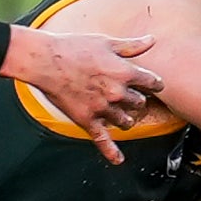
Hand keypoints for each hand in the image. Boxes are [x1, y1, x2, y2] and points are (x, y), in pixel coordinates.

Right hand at [1, 28, 162, 165]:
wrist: (45, 61)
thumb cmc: (74, 48)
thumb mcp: (107, 42)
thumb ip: (132, 46)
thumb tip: (152, 40)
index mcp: (125, 72)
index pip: (152, 83)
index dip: (155, 84)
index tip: (154, 85)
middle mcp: (117, 93)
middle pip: (140, 103)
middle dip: (137, 100)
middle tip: (131, 96)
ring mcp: (103, 109)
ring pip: (126, 121)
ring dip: (126, 118)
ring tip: (121, 114)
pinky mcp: (87, 120)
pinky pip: (103, 140)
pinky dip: (111, 152)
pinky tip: (118, 160)